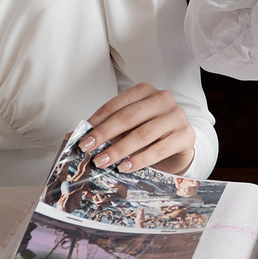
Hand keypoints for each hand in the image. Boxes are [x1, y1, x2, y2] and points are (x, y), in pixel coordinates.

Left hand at [80, 83, 195, 174]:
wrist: (179, 146)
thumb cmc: (149, 133)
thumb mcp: (127, 128)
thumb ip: (105, 129)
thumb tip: (71, 137)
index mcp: (145, 91)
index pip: (116, 105)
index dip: (97, 122)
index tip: (82, 138)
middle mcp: (163, 99)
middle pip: (128, 117)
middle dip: (105, 135)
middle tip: (88, 150)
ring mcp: (176, 116)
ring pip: (143, 134)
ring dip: (119, 150)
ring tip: (103, 162)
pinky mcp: (186, 135)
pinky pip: (159, 149)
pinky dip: (139, 160)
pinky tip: (125, 167)